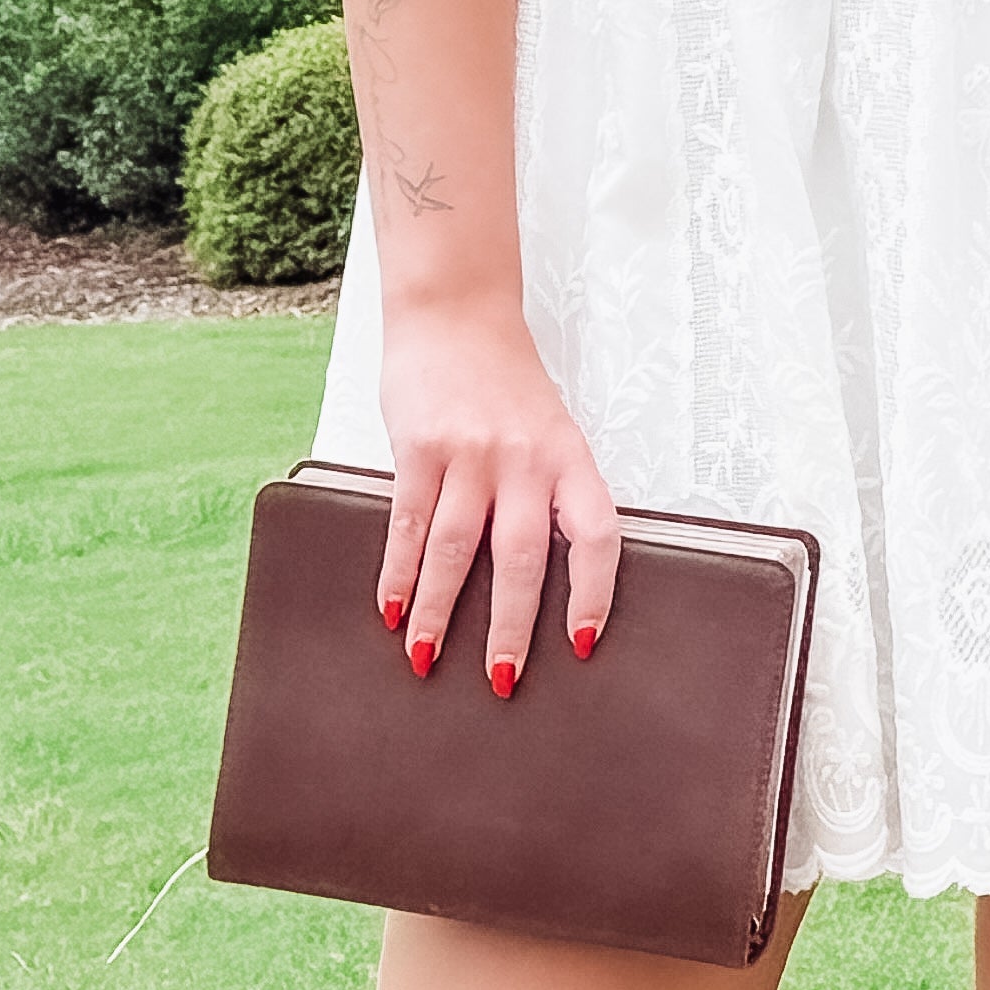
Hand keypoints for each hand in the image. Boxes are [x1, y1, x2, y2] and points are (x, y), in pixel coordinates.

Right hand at [375, 302, 622, 698]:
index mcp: (568, 457)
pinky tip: (393, 607)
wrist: (456, 309)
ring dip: (439, 612)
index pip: (596, 535)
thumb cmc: (505, 379)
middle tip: (501, 680)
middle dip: (510, 627)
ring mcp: (470, 452)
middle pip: (521, 559)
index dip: (593, 593)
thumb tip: (543, 578)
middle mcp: (524, 458)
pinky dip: (399, 572)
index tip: (581, 643)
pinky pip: (409, 523)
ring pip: (456, 550)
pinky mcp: (419, 446)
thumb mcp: (548, 430)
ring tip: (427, 658)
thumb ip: (548, 492)